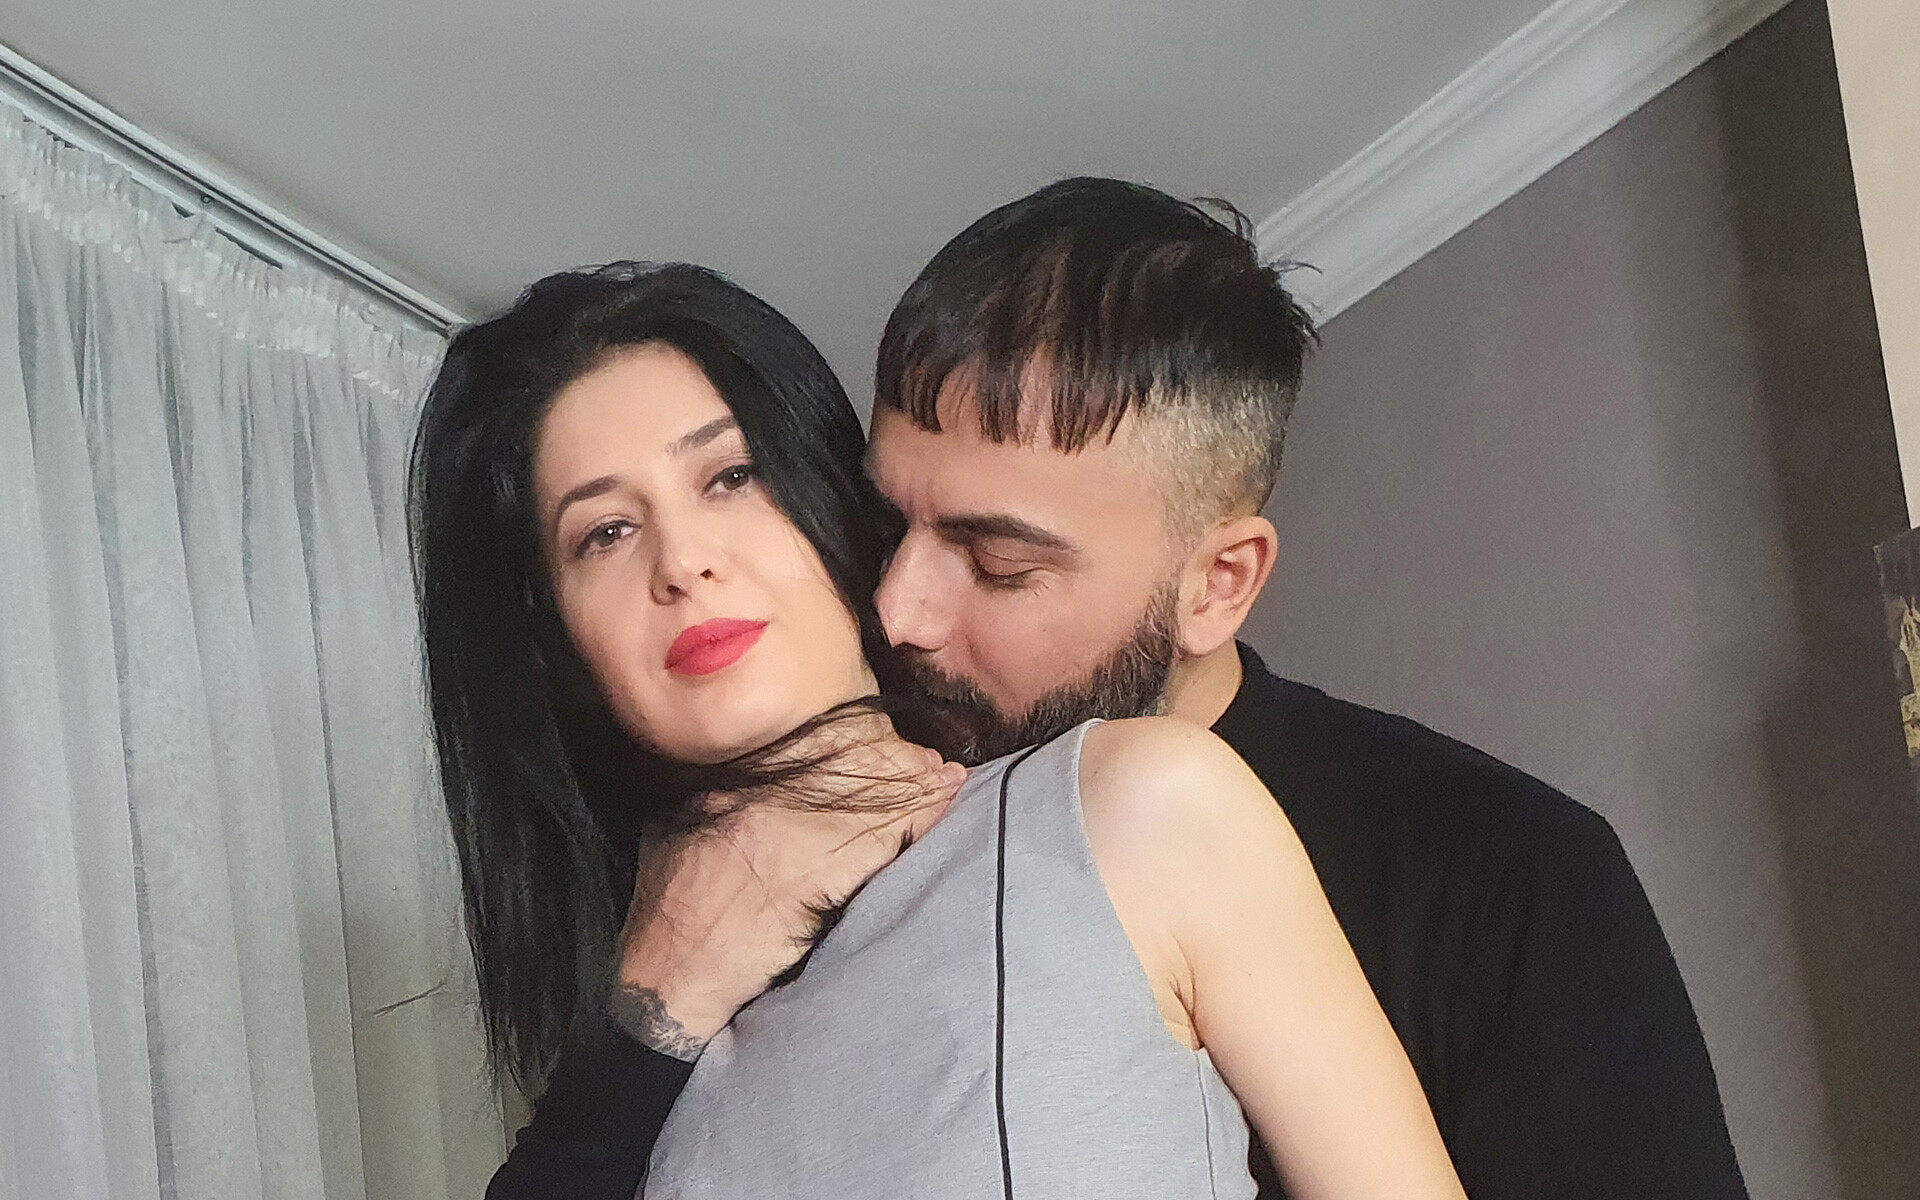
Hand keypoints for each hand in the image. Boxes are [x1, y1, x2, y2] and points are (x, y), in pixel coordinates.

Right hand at [610, 731, 964, 1058]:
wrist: (668, 978)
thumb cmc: (671, 910)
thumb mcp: (676, 832)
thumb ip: (719, 796)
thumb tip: (756, 773)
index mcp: (728, 784)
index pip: (808, 742)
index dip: (856, 738)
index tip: (883, 738)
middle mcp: (758, 799)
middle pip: (844, 759)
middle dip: (893, 757)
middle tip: (929, 763)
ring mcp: (786, 837)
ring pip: (868, 794)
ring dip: (915, 784)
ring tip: (945, 779)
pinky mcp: (810, 878)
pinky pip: (877, 836)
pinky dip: (916, 817)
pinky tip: (941, 802)